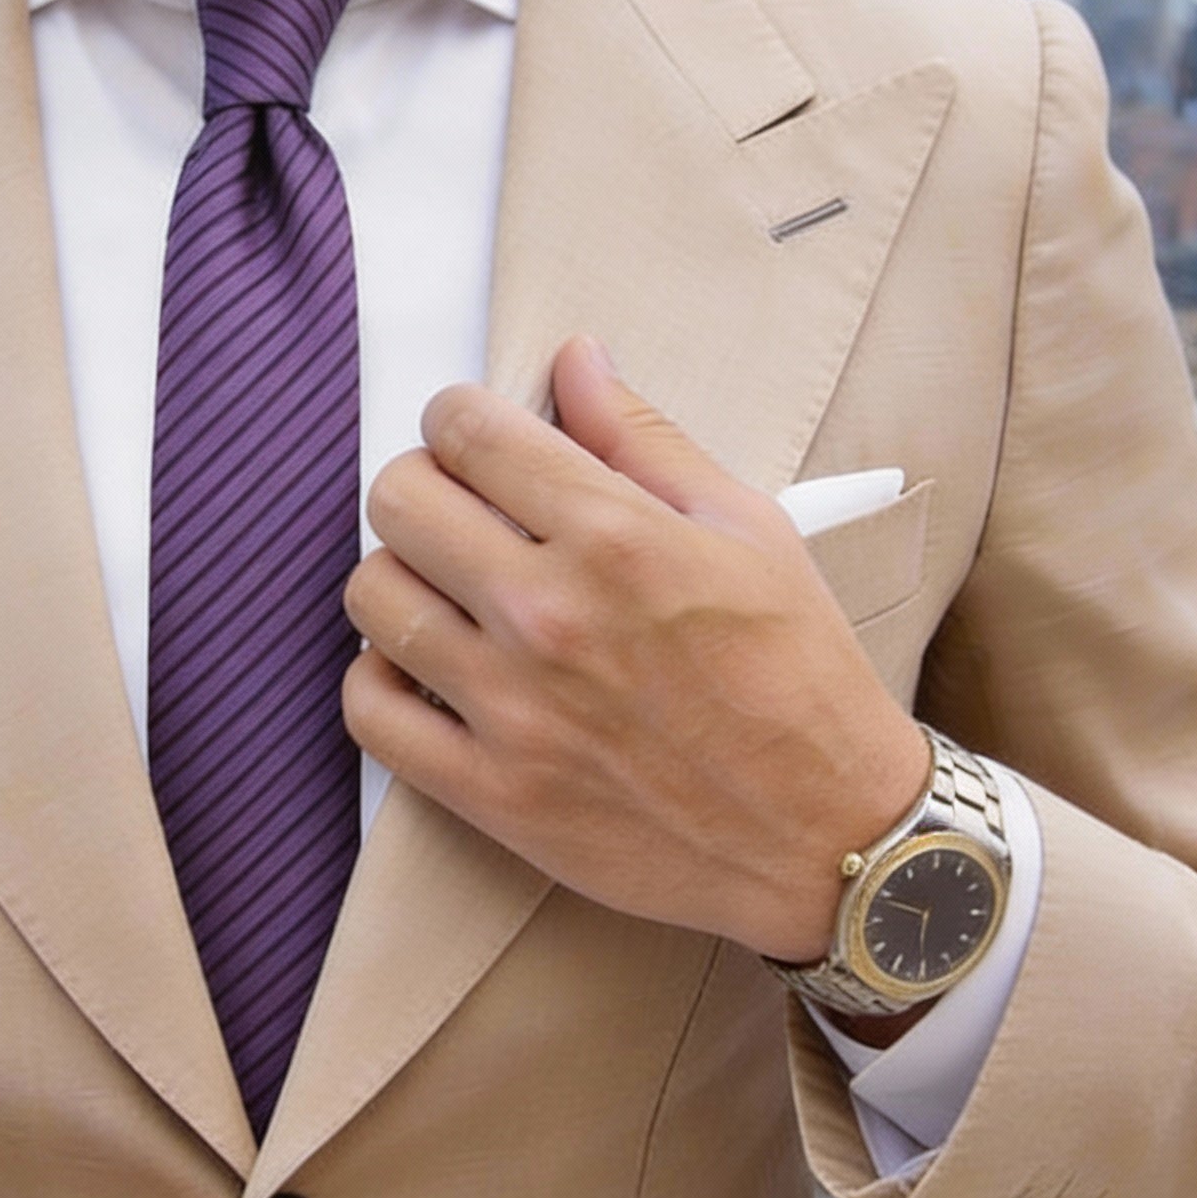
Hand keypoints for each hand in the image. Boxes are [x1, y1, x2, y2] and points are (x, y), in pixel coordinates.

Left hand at [342, 337, 928, 962]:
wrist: (828, 837)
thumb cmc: (798, 678)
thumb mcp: (749, 531)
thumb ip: (644, 440)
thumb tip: (573, 360)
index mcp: (616, 538)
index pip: (467, 431)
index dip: (457, 418)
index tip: (474, 438)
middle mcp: (549, 616)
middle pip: (398, 501)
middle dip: (421, 485)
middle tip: (459, 511)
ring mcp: (511, 709)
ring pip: (371, 597)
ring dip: (398, 579)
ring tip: (445, 592)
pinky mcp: (490, 793)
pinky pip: (368, 711)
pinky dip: (379, 680)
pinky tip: (425, 669)